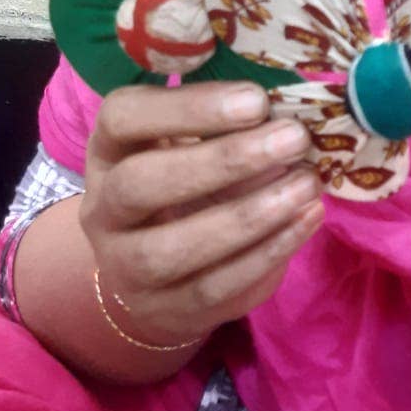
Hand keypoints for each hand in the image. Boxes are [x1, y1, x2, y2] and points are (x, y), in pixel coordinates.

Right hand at [80, 82, 322, 347]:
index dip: (188, 107)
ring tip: (307, 184)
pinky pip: (212, 288)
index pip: (122, 117)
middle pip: (140, 184)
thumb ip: (229, 125)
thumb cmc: (187, 183)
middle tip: (293, 139)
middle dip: (223, 160)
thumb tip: (291, 113)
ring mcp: (124, 266)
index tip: (257, 99)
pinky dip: (267, 253)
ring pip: (171, 248)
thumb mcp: (192, 144)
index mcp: (108, 149)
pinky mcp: (162, 310)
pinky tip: (307, 219)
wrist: (159, 275)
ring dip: (249, 215)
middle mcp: (103, 209)